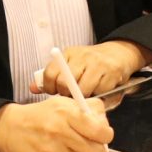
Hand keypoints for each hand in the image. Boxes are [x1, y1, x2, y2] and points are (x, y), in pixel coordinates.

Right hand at [0, 97, 112, 151]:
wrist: (12, 128)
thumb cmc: (42, 115)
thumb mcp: (64, 103)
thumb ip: (89, 110)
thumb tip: (105, 126)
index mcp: (66, 113)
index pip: (100, 130)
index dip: (106, 135)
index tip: (103, 135)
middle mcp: (60, 132)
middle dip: (98, 151)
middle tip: (92, 146)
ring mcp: (52, 151)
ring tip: (75, 151)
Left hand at [33, 41, 151, 97]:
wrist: (118, 53)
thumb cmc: (90, 64)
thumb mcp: (71, 64)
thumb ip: (52, 76)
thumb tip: (33, 88)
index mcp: (69, 53)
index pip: (51, 72)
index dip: (50, 88)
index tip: (54, 92)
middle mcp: (82, 56)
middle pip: (66, 83)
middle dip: (66, 95)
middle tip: (70, 97)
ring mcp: (98, 63)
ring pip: (83, 90)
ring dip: (83, 98)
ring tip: (85, 96)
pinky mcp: (111, 72)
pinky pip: (100, 92)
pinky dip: (98, 96)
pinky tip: (98, 92)